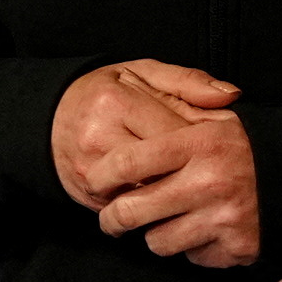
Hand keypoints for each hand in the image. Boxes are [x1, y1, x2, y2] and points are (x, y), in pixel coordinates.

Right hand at [51, 58, 231, 205]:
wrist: (49, 119)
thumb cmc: (104, 94)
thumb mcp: (142, 73)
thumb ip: (187, 81)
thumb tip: (232, 95)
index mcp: (116, 102)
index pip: (176, 134)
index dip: (202, 143)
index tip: (216, 146)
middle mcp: (99, 137)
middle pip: (164, 169)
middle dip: (190, 172)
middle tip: (209, 172)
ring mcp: (91, 171)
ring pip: (149, 194)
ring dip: (173, 192)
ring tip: (189, 184)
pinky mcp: (87, 196)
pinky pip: (132, 208)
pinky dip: (153, 204)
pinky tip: (163, 194)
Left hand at [97, 106, 259, 265]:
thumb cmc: (240, 146)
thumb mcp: (213, 114)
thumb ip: (180, 98)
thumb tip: (133, 84)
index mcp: (199, 143)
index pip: (128, 162)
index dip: (102, 176)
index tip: (95, 182)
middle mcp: (211, 181)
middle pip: (132, 211)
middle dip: (113, 219)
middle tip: (112, 218)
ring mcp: (224, 217)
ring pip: (158, 241)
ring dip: (157, 233)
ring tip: (169, 217)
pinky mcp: (236, 247)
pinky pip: (191, 256)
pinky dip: (192, 246)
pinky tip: (202, 228)